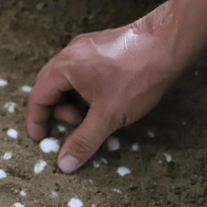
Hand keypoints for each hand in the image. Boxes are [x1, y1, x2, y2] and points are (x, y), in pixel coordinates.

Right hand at [26, 18, 184, 172]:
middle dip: (57, 111)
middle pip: (48, 86)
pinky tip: (103, 97)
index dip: (37, 121)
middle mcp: (69, 53)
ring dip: (71, 99)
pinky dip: (82, 88)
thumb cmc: (137, 77)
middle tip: (75, 124)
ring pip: (65, 78)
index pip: (37, 97)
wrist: (170, 41)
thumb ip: (83, 141)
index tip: (40, 139)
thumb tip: (65, 164)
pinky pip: (80, 70)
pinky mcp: (100, 45)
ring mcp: (84, 46)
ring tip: (92, 112)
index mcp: (63, 68)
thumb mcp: (108, 116)